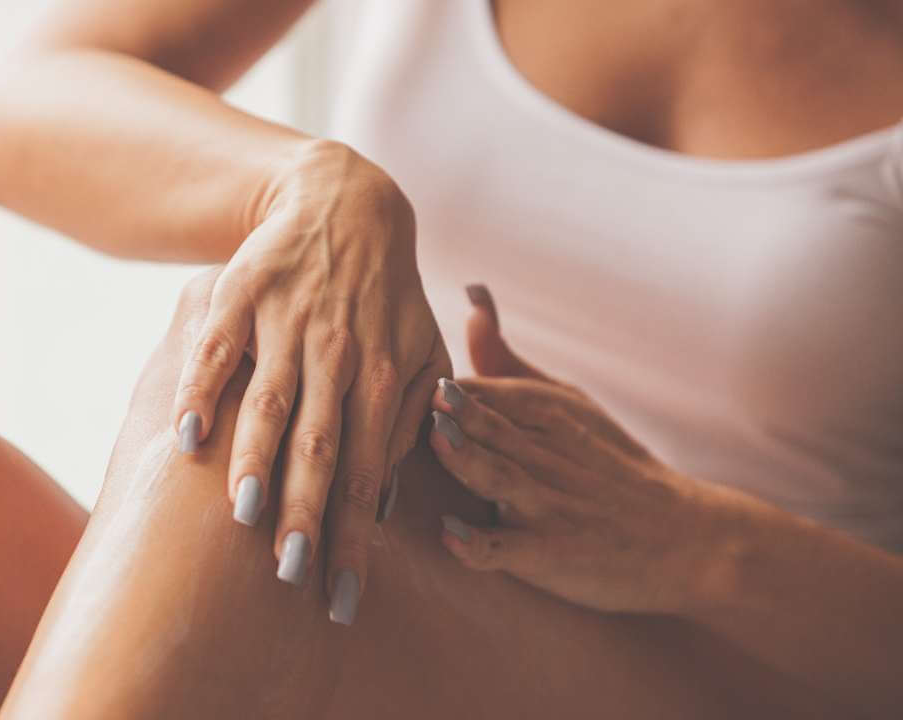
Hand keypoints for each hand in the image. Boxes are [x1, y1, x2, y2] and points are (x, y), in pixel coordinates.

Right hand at [172, 140, 449, 622]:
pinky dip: (201, 387)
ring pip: (271, 398)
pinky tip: (186, 434)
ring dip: (256, 455)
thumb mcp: (422, 352)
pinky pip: (220, 346)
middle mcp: (339, 353)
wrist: (346, 204)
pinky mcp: (244, 294)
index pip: (369, 475)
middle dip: (306, 513)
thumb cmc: (388, 298)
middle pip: (320, 446)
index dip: (356, 539)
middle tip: (290, 573)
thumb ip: (412, 421)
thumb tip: (387, 502)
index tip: (342, 599)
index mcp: (385, 377)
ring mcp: (288, 322)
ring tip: (242, 513)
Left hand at [429, 286, 717, 613]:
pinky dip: (481, 545)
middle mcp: (542, 452)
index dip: (426, 383)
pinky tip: (453, 536)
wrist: (684, 537)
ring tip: (438, 441)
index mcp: (541, 410)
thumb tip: (471, 295)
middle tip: (406, 388)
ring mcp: (547, 504)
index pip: (477, 388)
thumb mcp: (563, 400)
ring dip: (468, 460)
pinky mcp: (552, 553)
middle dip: (449, 409)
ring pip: (499, 478)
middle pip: (488, 426)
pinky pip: (511, 550)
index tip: (381, 371)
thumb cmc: (608, 462)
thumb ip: (504, 357)